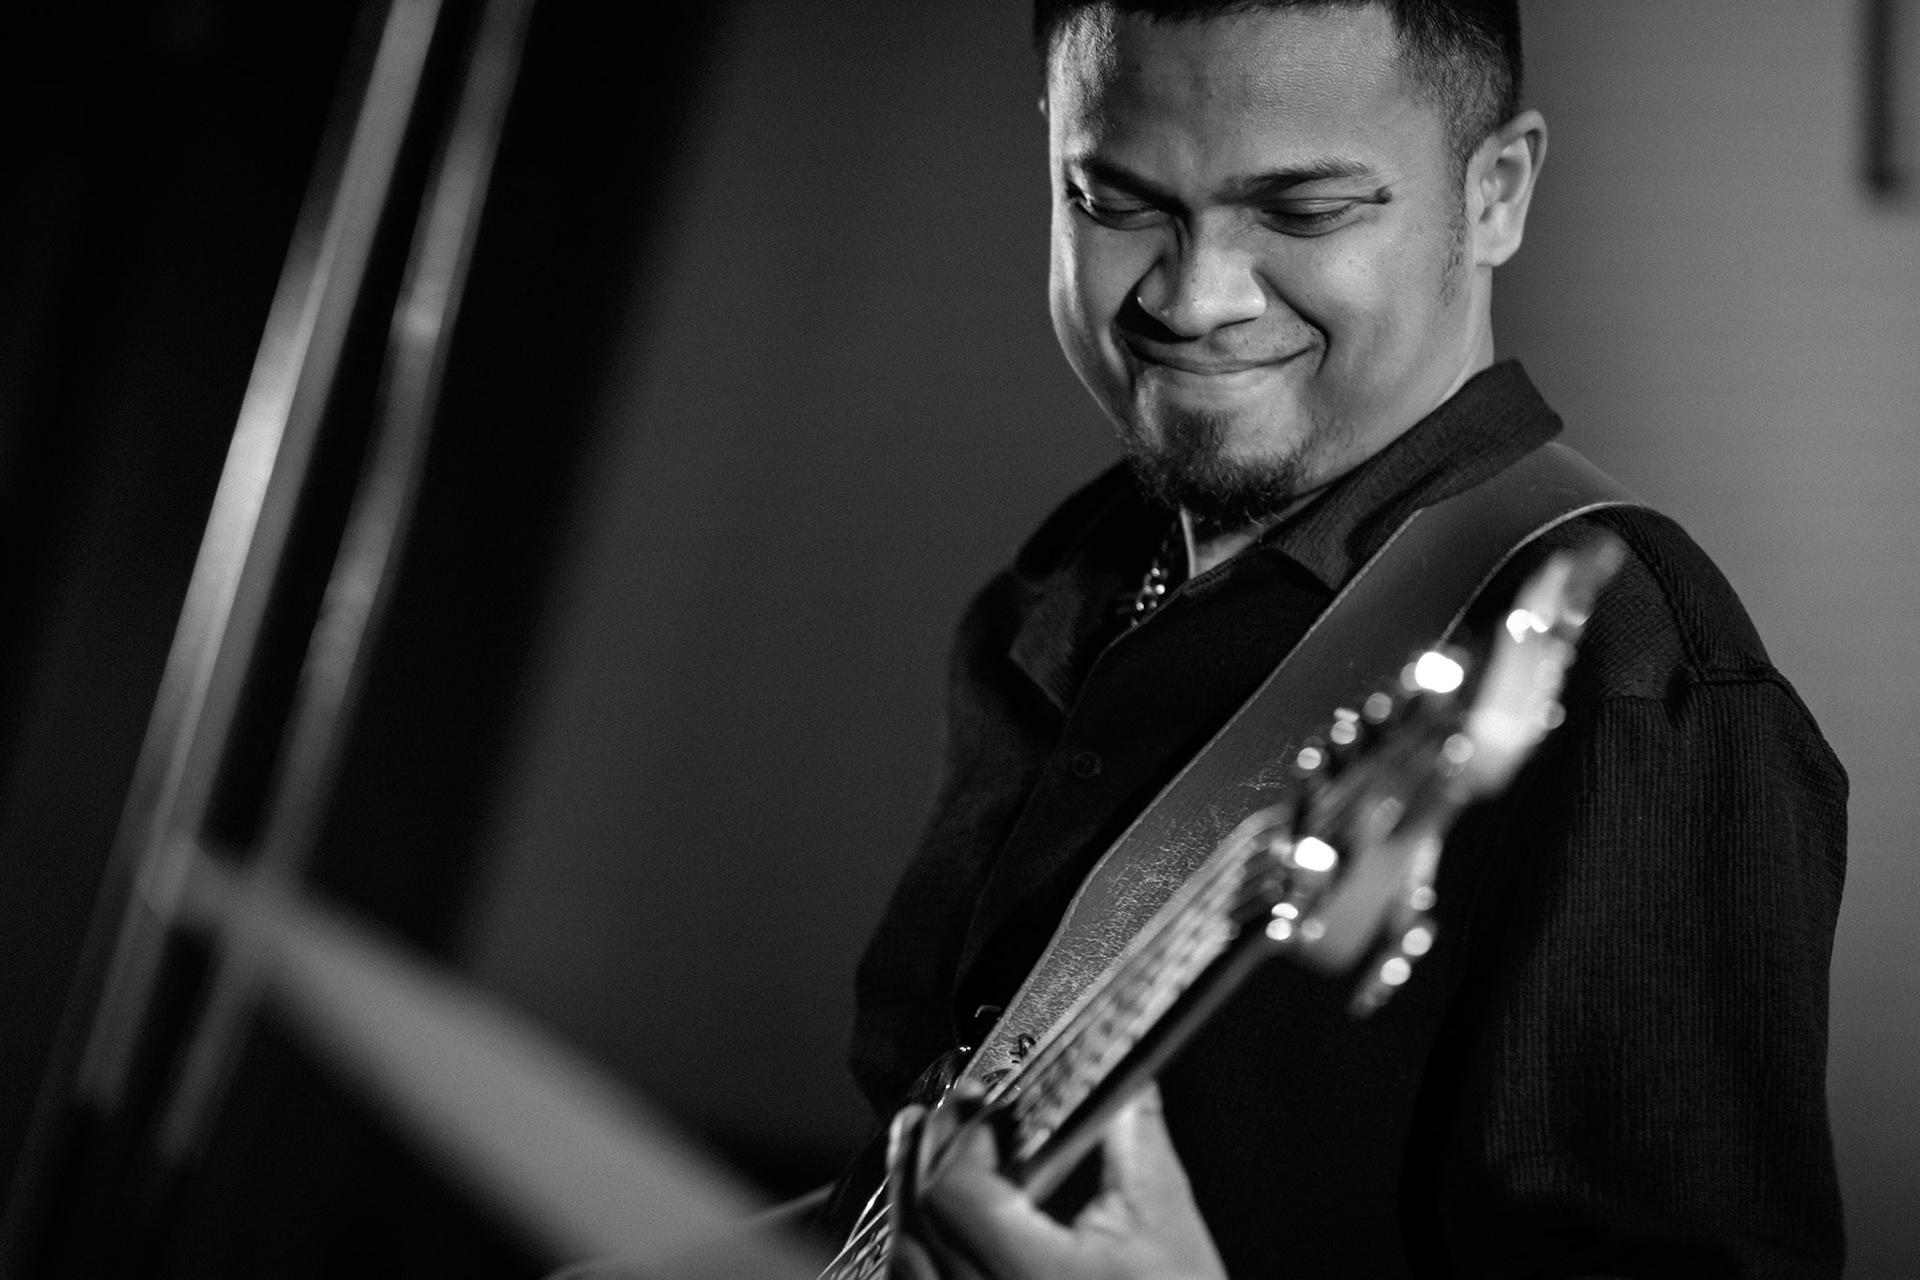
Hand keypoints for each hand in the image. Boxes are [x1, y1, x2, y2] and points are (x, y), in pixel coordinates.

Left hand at [887, 1084, 1227, 1279]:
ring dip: (909, 1201)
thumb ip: (1135, 1143)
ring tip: (921, 1151)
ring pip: (905, 1264)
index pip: (953, 1191)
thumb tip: (1124, 1081)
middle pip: (917, 1221)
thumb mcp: (1166, 1226)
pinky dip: (916, 1252)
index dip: (961, 1134)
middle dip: (926, 1152)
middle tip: (947, 1109)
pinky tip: (930, 1226)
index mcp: (1029, 1277)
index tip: (984, 1101)